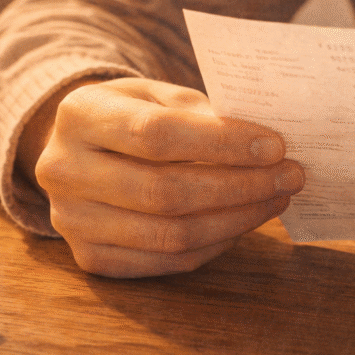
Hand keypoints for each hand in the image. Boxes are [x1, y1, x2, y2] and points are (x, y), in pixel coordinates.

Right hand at [19, 77, 304, 276]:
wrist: (80, 149)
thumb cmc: (133, 114)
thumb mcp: (160, 94)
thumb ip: (203, 112)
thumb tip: (266, 147)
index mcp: (78, 114)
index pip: (156, 134)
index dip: (222, 143)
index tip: (275, 146)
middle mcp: (63, 170)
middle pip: (165, 191)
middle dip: (241, 186)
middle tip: (291, 176)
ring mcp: (71, 221)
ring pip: (170, 234)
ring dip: (237, 219)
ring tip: (276, 199)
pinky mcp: (91, 257)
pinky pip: (167, 261)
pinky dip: (216, 244)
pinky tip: (244, 221)